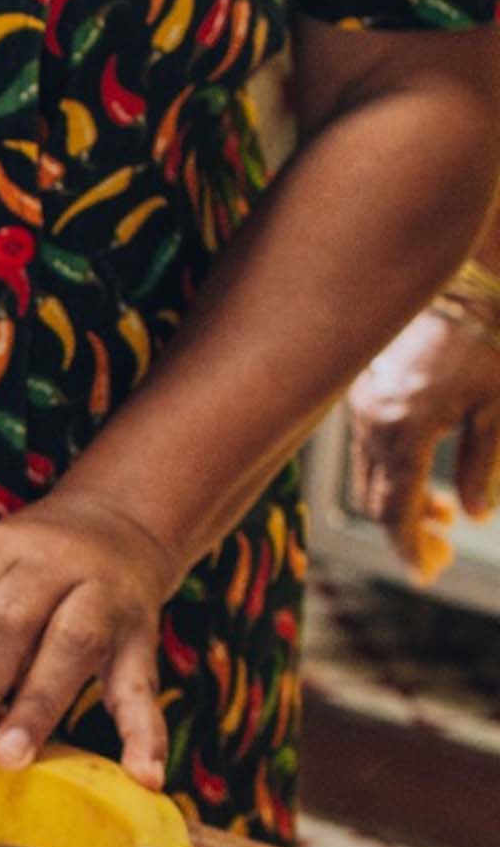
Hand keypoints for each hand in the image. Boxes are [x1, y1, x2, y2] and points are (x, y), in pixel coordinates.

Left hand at [0, 489, 179, 787]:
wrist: (120, 520)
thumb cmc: (28, 575)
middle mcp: (45, 567)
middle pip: (4, 628)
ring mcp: (100, 596)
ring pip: (70, 649)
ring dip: (37, 707)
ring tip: (11, 758)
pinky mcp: (143, 631)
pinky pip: (143, 683)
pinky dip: (143, 731)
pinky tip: (143, 776)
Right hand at [346, 307, 499, 579]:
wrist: (458, 273)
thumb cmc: (488, 333)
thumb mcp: (499, 404)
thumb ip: (485, 463)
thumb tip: (476, 516)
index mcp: (405, 432)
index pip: (396, 511)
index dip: (410, 548)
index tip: (426, 573)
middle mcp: (372, 424)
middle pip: (377, 500)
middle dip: (407, 530)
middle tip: (442, 548)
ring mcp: (361, 406)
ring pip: (371, 474)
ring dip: (401, 499)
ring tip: (444, 512)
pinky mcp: (362, 390)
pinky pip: (369, 446)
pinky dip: (393, 469)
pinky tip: (424, 467)